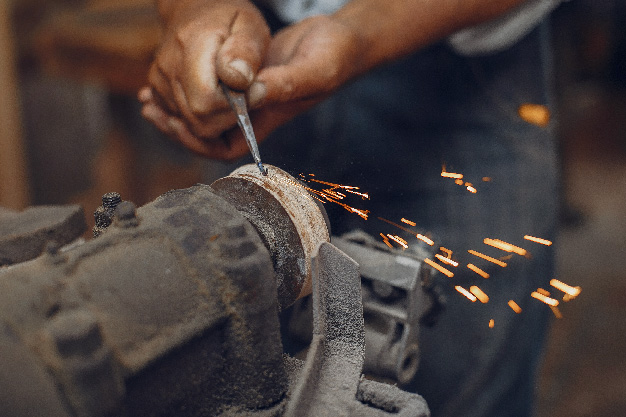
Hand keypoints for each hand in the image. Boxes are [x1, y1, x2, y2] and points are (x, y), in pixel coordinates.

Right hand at [139, 0, 270, 156]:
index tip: (254, 92)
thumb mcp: (250, 26)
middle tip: (246, 97)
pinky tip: (219, 103)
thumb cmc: (230, 19)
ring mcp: (159, 83)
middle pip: (199, 122)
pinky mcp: (157, 92)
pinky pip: (184, 124)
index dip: (235, 109)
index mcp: (190, 48)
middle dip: (229, 120)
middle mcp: (167, 69)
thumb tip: (238, 80)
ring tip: (233, 95)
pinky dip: (205, 120)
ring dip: (218, 120)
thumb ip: (246, 52)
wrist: (196, 11)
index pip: (206, 104)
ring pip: (192, 127)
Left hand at [141, 10, 362, 160]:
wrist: (340, 40)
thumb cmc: (333, 58)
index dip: (197, 142)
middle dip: (177, 126)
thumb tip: (248, 93)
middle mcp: (253, 111)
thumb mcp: (313, 71)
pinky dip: (187, 86)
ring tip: (149, 99)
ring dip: (176, 108)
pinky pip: (209, 88)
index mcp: (266, 118)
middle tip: (151, 110)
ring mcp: (246, 94)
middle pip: (207, 134)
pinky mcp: (243, 76)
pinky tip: (168, 79)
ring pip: (204, 113)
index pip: (226, 147)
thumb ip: (284, 84)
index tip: (175, 122)